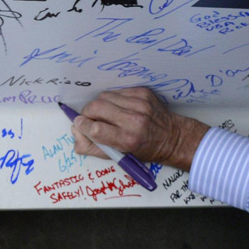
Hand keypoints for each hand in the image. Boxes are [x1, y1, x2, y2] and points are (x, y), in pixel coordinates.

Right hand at [72, 87, 209, 170]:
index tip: (81, 125)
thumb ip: (91, 147)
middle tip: (90, 119)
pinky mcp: (143, 93)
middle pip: (96, 107)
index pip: (95, 128)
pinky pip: (116, 91)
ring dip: (99, 105)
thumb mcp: (118, 156)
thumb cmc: (144, 149)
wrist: (172, 137)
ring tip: (106, 114)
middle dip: (87, 113)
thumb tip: (75, 131)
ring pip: (104, 96)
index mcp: (128, 139)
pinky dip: (112, 99)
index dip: (83, 125)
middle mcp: (135, 120)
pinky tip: (118, 107)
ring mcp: (140, 104)